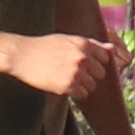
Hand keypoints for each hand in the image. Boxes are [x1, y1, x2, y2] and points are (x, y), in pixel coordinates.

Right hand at [7, 28, 123, 104]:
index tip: (84, 63)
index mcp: (84, 44)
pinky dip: (74, 93)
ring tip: (65, 78)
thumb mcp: (68, 40)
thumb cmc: (44, 46)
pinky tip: (62, 84)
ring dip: (82, 85)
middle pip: (100, 73)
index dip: (95, 61)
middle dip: (90, 75)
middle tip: (73, 72)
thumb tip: (112, 49)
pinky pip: (82, 94)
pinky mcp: (68, 86)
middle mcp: (83, 58)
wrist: (22, 56)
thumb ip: (91, 44)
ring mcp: (76, 73)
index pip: (105, 57)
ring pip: (92, 86)